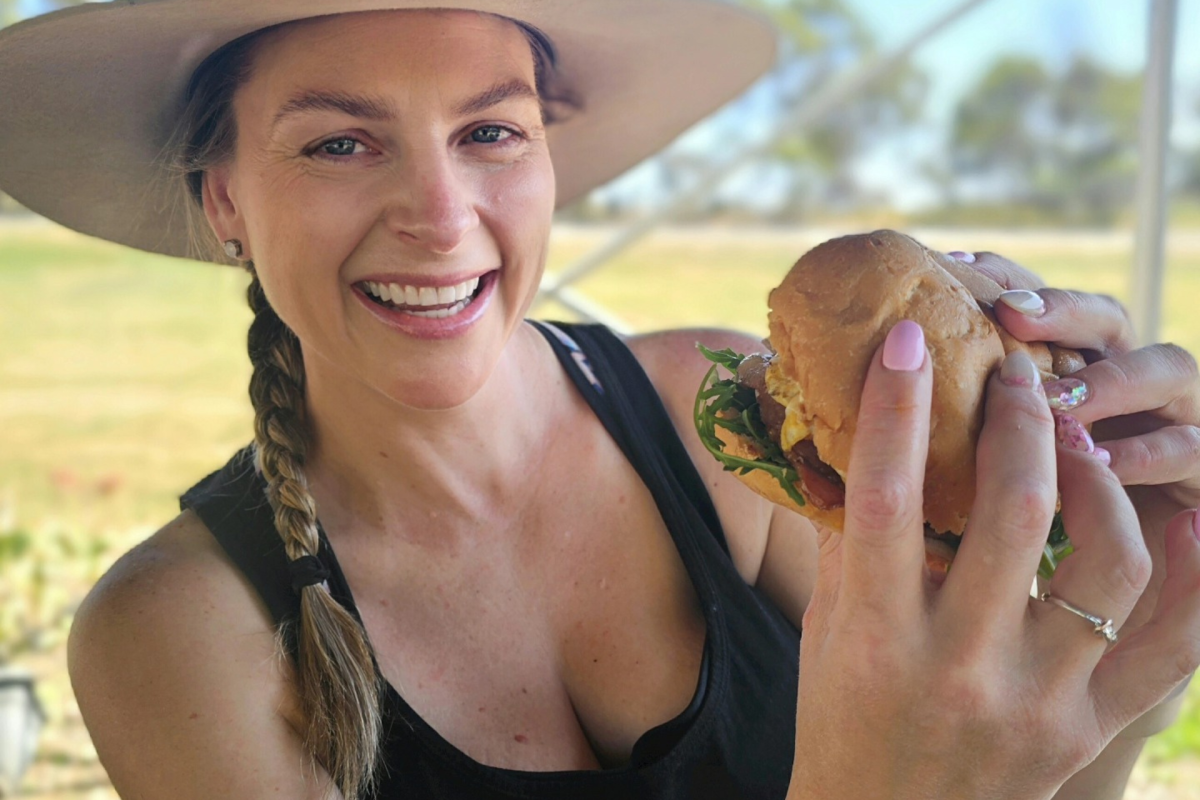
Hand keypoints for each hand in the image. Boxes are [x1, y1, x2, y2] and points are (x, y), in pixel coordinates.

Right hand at [788, 321, 1199, 799]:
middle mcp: (959, 666)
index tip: (910, 339)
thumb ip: (853, 543)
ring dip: (1100, 482)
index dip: (899, 408)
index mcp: (876, 638)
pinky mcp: (1087, 730)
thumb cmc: (842, 720)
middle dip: (1021, 422)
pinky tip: (1187, 516)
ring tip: (1076, 442)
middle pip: (1015, 514)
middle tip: (1018, 375)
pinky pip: (1169, 646)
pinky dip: (1194, 574)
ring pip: (1108, 566)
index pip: (887, 499)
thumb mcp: (828, 631)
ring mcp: (1036, 701)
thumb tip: (857, 443)